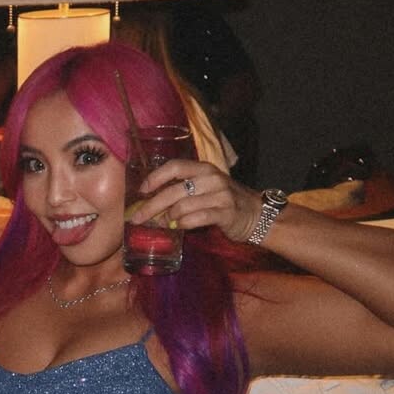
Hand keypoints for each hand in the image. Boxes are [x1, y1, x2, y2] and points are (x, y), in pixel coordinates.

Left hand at [128, 159, 263, 242]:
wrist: (255, 214)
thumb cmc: (223, 200)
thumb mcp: (205, 187)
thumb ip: (183, 189)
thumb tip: (151, 200)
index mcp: (204, 169)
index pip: (175, 166)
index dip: (155, 177)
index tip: (141, 191)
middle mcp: (211, 178)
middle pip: (173, 191)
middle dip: (152, 206)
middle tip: (137, 218)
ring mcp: (220, 195)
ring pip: (183, 206)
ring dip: (167, 217)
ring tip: (161, 224)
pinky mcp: (226, 213)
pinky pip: (197, 218)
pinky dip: (183, 224)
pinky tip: (178, 227)